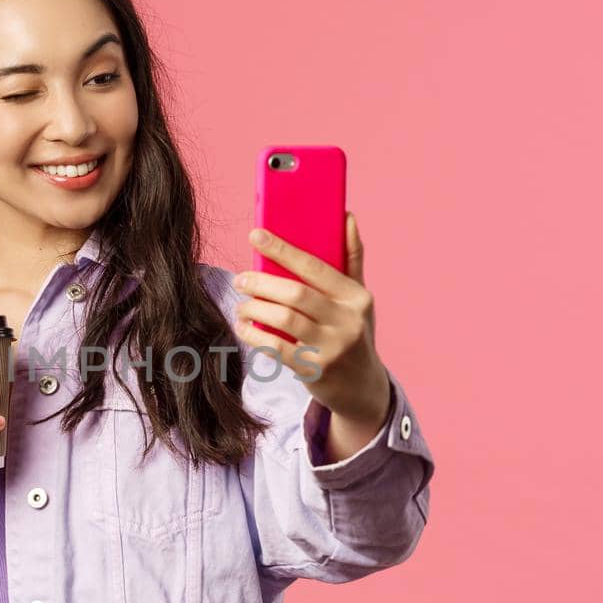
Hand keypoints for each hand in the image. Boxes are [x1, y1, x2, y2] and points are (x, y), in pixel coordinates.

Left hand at [233, 212, 391, 427]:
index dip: (282, 249)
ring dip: (254, 309)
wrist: (361, 387)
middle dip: (261, 283)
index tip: (255, 235)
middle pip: (295, 294)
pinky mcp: (314, 371)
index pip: (315, 267)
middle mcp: (347, 321)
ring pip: (283, 320)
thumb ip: (351, 258)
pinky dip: (254, 335)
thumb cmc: (354, 332)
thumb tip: (347, 215)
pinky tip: (243, 327)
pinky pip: (276, 348)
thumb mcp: (359, 299)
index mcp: (356, 297)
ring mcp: (331, 348)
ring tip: (242, 305)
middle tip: (240, 279)